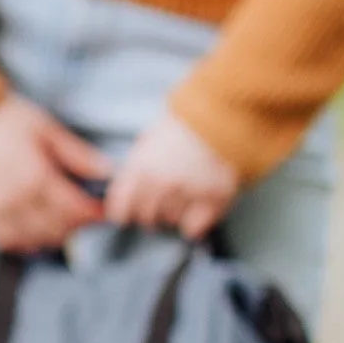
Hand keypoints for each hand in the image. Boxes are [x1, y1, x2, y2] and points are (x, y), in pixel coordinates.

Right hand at [0, 94, 111, 251]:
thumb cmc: (1, 118)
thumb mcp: (45, 128)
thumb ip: (77, 154)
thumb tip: (108, 172)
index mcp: (36, 178)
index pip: (75, 210)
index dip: (95, 213)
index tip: (103, 209)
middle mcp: (16, 201)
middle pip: (57, 229)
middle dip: (77, 225)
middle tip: (84, 215)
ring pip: (33, 240)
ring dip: (53, 237)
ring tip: (61, 224)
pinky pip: (7, 241)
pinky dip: (26, 242)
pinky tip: (34, 233)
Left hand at [104, 112, 239, 240]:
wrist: (222, 115)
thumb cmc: (184, 127)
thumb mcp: (148, 143)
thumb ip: (134, 171)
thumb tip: (124, 196)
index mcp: (140, 168)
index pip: (120, 209)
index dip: (124, 214)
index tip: (128, 215)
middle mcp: (161, 183)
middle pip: (146, 218)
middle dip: (151, 214)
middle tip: (161, 204)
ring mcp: (188, 191)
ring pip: (171, 221)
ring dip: (174, 213)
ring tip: (184, 195)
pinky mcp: (214, 197)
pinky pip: (194, 227)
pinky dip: (194, 224)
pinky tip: (198, 210)